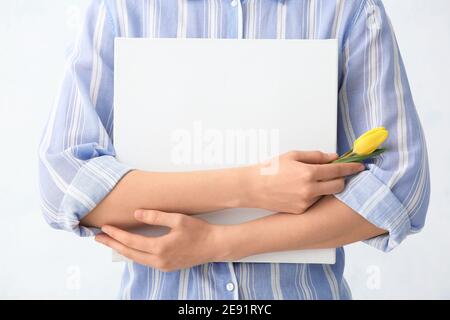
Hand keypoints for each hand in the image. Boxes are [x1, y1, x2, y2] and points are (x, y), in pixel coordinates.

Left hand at [95, 210, 226, 271]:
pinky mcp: (167, 267)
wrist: (215, 246)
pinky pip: (145, 261)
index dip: (116, 234)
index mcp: (160, 248)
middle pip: (129, 253)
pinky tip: (130, 248)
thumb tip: (136, 213)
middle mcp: (159, 260)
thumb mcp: (177, 219)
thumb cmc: (199, 231)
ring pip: (136, 259)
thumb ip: (156, 216)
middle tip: (98, 238)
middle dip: (112, 244)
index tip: (105, 227)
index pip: (131, 241)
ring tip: (110, 242)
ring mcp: (163, 266)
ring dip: (122, 250)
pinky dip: (133, 254)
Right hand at [247, 151, 364, 213]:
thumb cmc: (270, 169)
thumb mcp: (292, 156)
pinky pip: (315, 202)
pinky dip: (313, 195)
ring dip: (325, 187)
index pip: (338, 170)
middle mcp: (309, 189)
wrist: (254, 187)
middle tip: (334, 174)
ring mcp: (305, 202)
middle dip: (340, 179)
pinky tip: (300, 190)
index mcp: (308, 172)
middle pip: (339, 185)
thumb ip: (316, 156)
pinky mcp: (301, 210)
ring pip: (326, 194)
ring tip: (308, 181)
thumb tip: (333, 157)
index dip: (351, 167)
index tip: (359, 166)